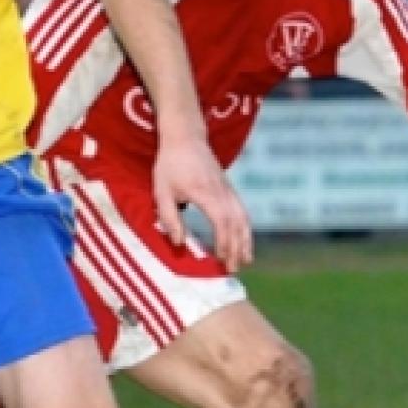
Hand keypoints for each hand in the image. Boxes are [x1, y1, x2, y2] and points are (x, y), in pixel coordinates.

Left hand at [152, 132, 252, 269]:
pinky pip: (242, 210)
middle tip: (234, 270)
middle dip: (237, 248)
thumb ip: (169, 217)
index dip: (224, 243)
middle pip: (236, 224)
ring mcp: (228, 189)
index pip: (221, 222)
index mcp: (205, 193)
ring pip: (243, 218)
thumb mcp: (161, 191)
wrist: (185, 137)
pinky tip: (244, 239)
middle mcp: (221, 192)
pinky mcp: (228, 188)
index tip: (221, 260)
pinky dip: (245, 228)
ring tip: (246, 260)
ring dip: (246, 240)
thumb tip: (179, 243)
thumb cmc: (170, 164)